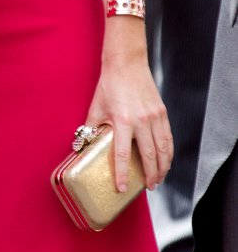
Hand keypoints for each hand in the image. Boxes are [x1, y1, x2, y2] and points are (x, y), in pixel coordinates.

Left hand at [86, 52, 172, 192]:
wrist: (126, 63)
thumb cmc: (109, 84)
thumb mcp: (96, 106)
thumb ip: (91, 127)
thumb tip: (82, 144)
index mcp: (122, 120)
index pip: (122, 154)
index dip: (122, 173)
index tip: (122, 188)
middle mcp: (141, 121)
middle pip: (149, 156)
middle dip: (150, 176)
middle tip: (149, 188)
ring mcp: (155, 117)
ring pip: (164, 150)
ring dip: (163, 167)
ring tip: (159, 179)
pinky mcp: (162, 112)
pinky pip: (168, 138)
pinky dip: (169, 152)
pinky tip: (166, 160)